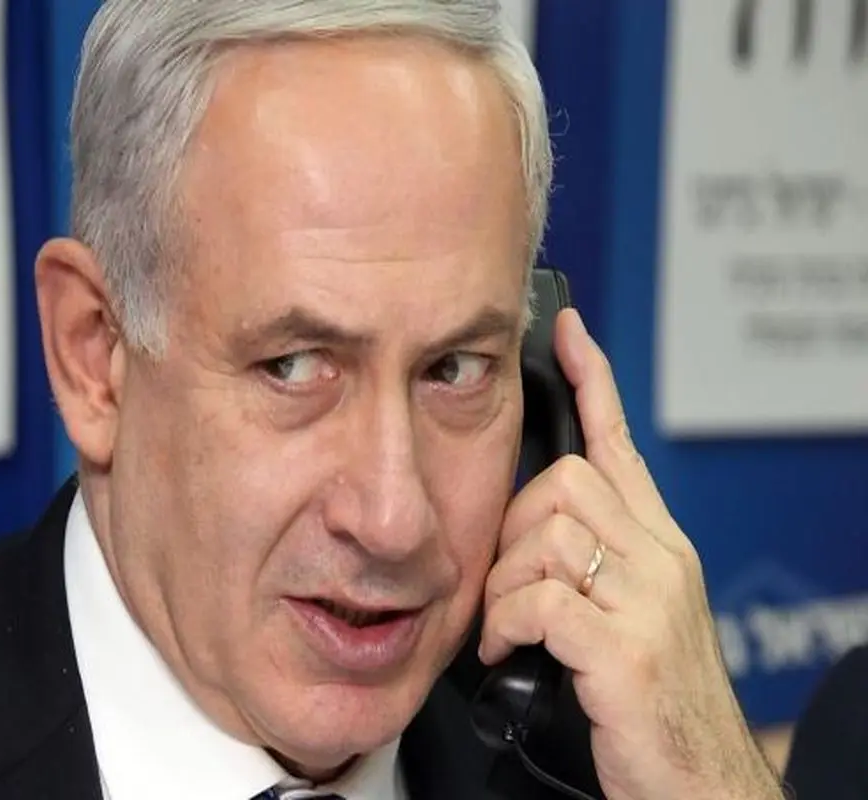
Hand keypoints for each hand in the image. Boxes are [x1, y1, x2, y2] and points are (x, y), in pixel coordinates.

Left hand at [478, 309, 783, 799]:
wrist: (702, 780)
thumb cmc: (651, 703)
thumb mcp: (630, 617)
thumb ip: (591, 568)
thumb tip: (529, 543)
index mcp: (659, 546)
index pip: (620, 443)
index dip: (591, 382)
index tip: (565, 331)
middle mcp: (661, 560)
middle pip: (565, 481)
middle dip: (514, 528)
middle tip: (508, 585)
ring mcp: (648, 601)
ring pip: (546, 534)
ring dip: (503, 585)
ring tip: (508, 630)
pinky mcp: (623, 648)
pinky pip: (537, 598)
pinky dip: (505, 624)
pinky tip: (508, 652)